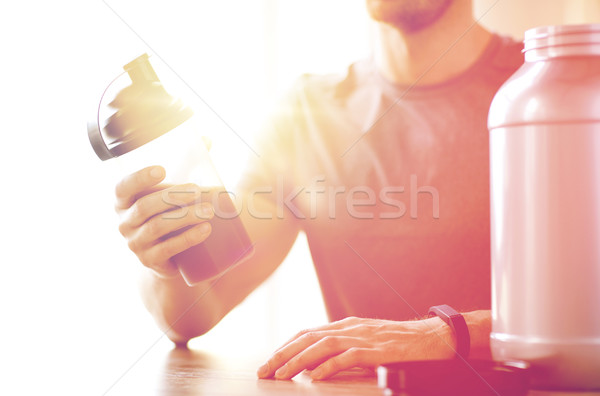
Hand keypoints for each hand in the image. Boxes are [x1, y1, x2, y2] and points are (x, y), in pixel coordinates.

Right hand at [114, 166, 213, 277]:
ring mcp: (135, 244)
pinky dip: (188, 238)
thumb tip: (206, 139)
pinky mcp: (151, 261)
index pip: (122, 188)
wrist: (167, 257)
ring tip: (210, 211)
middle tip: (199, 190)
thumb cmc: (168, 213)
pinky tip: (205, 230)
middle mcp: (124, 223)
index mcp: (123, 202)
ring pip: (158, 227)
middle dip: (173, 196)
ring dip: (185, 217)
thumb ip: (186, 164)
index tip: (161, 169)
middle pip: (145, 207)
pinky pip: (168, 249)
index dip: (138, 178)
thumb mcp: (171, 190)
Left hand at [257, 316, 454, 380]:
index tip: (271, 360)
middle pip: (308, 338)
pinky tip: (315, 377)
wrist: (429, 338)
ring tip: (281, 374)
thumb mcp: (365, 339)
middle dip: (282, 354)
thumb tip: (317, 364)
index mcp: (345, 325)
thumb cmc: (397, 341)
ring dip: (298, 361)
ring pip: (321, 346)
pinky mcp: (374, 350)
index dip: (286, 346)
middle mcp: (349, 328)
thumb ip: (343, 347)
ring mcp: (361, 337)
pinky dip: (328, 367)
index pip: (307, 333)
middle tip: (264, 370)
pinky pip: (346, 358)